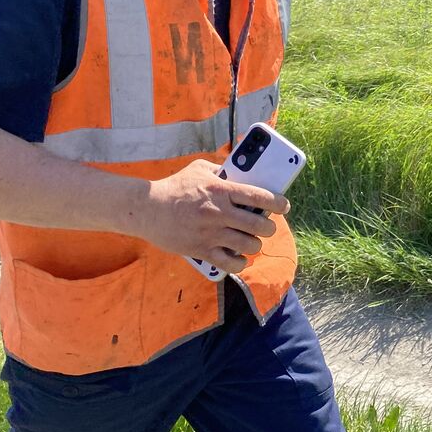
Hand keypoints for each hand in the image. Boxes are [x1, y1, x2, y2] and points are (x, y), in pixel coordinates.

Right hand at [141, 159, 288, 273]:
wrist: (147, 209)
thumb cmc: (175, 186)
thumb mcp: (199, 169)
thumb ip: (222, 170)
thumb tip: (243, 172)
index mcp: (221, 190)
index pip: (259, 196)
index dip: (278, 203)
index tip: (284, 206)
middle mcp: (219, 212)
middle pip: (259, 224)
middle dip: (269, 227)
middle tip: (267, 226)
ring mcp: (211, 233)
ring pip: (249, 245)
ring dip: (255, 244)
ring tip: (252, 240)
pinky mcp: (201, 250)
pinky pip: (230, 262)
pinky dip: (240, 262)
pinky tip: (240, 257)